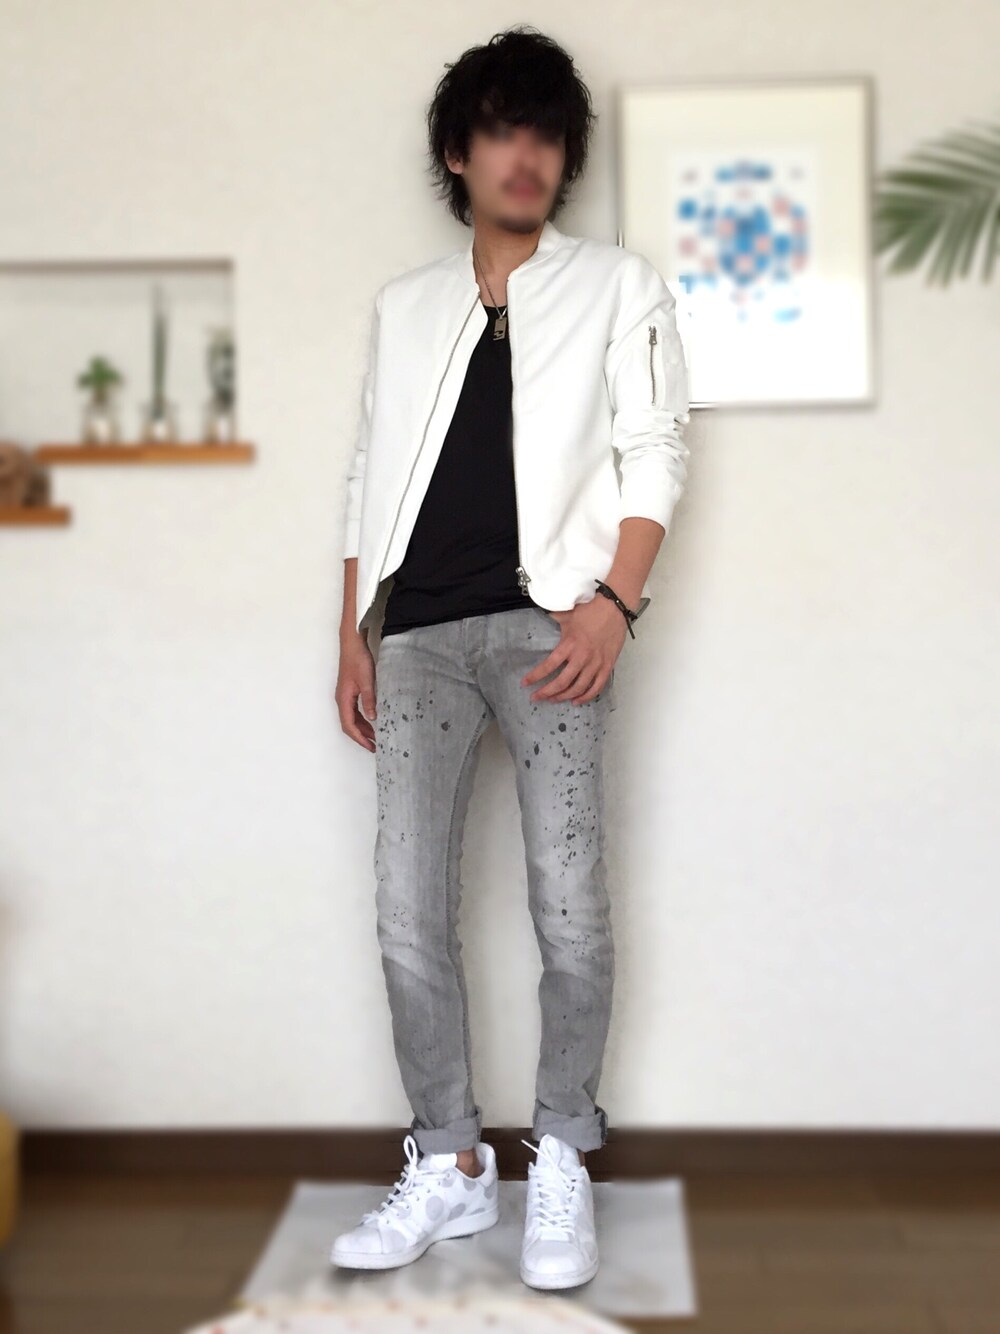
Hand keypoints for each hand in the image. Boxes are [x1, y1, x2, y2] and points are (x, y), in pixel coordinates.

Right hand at [336, 631, 377, 750]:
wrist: (352, 644)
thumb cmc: (358, 659)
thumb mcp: (367, 681)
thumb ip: (369, 700)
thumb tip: (372, 718)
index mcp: (343, 699)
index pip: (349, 725)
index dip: (359, 738)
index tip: (370, 746)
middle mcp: (342, 699)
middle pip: (349, 724)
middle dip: (361, 736)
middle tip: (375, 745)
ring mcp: (345, 696)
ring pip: (352, 718)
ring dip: (362, 728)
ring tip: (375, 736)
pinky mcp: (350, 691)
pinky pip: (355, 710)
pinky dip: (363, 719)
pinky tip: (372, 720)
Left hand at [521, 596, 626, 704]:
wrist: (615, 608)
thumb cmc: (591, 610)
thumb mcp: (568, 615)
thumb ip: (555, 619)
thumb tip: (544, 616)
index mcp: (569, 645)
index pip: (549, 665)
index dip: (535, 676)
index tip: (525, 683)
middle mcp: (582, 657)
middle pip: (562, 682)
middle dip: (546, 692)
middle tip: (536, 697)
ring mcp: (596, 664)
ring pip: (578, 688)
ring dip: (564, 696)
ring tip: (554, 699)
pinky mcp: (607, 666)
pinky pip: (597, 687)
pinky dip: (586, 697)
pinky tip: (577, 701)